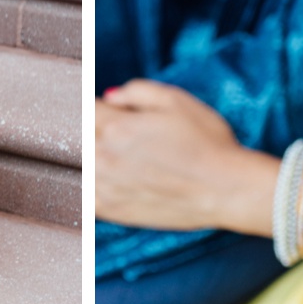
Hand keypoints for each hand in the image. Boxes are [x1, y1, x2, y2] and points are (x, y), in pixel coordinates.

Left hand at [95, 81, 276, 235]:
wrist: (226, 190)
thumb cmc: (208, 142)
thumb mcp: (177, 100)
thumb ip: (136, 91)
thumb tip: (109, 96)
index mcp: (116, 127)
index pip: (84, 107)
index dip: (97, 104)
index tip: (109, 108)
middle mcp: (103, 158)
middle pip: (76, 136)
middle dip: (92, 129)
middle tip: (119, 133)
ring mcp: (105, 188)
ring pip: (79, 166)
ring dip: (91, 157)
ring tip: (121, 157)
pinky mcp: (112, 212)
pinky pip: (84, 195)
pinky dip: (91, 185)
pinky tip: (113, 180)